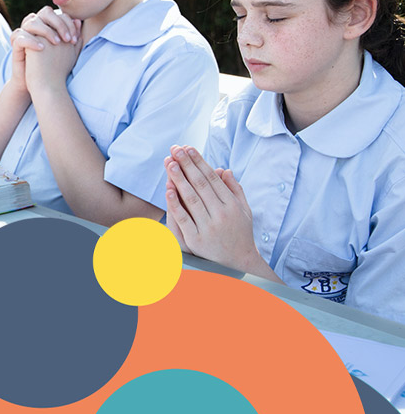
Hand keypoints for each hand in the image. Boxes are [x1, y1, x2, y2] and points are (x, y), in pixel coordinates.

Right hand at [9, 7, 81, 95]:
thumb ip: (72, 37)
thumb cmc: (53, 67)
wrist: (40, 85)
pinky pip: (20, 36)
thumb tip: (78, 22)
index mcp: (47, 26)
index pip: (57, 14)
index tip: (75, 40)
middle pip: (45, 12)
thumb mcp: (65, 52)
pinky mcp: (16, 45)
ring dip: (46, 30)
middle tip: (67, 39)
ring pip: (31, 21)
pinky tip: (42, 48)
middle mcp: (35, 27)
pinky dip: (31, 41)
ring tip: (56, 43)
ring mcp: (24, 34)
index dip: (67, 23)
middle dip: (58, 23)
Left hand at [164, 145, 259, 271]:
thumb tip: (223, 170)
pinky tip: (168, 190)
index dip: (199, 162)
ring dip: (179, 179)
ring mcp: (208, 228)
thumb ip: (235, 189)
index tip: (188, 148)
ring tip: (170, 163)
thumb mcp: (244, 210)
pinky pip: (184, 219)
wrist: (239, 265)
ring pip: (191, 199)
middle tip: (175, 149)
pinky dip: (175, 205)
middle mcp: (221, 214)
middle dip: (186, 164)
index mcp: (232, 204)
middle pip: (200, 184)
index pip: (212, 178)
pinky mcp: (197, 241)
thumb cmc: (241, 234)